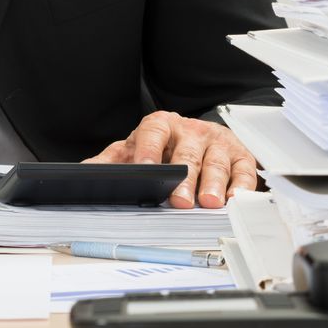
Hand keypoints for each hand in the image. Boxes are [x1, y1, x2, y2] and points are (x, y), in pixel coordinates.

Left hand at [84, 110, 259, 208]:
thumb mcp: (133, 151)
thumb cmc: (162, 149)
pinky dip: (241, 185)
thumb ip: (110, 163)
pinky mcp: (240, 155)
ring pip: (216, 161)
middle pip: (187, 153)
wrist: (196, 135)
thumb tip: (83, 175)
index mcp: (161, 125)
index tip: (144, 168)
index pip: (153, 131)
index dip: (149, 148)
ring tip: (208, 202)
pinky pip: (244, 169)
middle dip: (184, 177)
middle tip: (179, 200)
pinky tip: (234, 199)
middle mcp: (191, 130)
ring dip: (213, 183)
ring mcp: (217, 142)